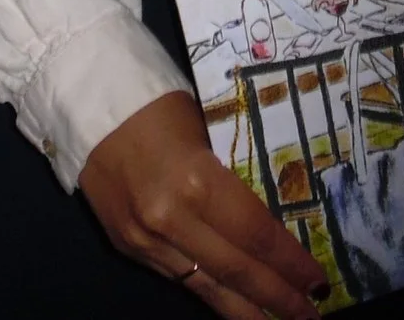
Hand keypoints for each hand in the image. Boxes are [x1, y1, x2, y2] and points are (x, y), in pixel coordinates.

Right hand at [78, 91, 327, 318]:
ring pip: (204, 287)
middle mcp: (170, 219)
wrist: (86, 105)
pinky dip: (208, 291)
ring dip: (244, 309)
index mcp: (196, 181)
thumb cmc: (157, 104)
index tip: (317, 279)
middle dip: (276, 298)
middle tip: (310, 313)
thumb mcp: (206, 130)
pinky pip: (176, 277)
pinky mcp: (126, 248)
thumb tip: (269, 216)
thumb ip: (231, 176)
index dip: (288, 262)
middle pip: (234, 271)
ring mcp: (144, 240)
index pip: (255, 234)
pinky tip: (232, 301)